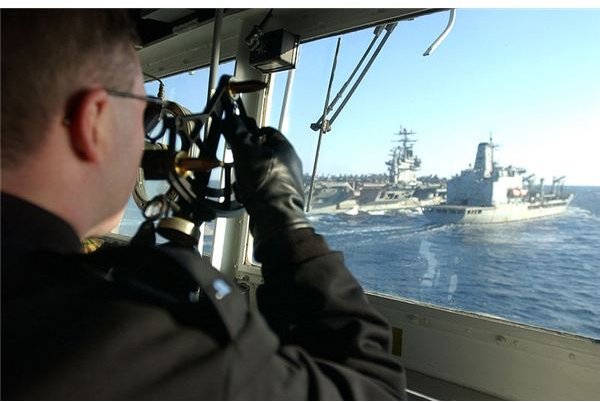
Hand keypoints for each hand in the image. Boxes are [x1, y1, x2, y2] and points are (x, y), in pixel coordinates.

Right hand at [223, 112, 310, 255]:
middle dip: (246, 154)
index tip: (236, 134)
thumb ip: (238, 133)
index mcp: (285, 148)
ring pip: (261, 171)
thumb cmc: (264, 181)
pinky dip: (251, 190)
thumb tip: (230, 117)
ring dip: (247, 173)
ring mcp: (287, 183)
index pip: (267, 131)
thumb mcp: (246, 151)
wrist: (275, 218)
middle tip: (235, 158)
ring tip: (238, 179)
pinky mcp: (280, 199)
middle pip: (263, 152)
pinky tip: (243, 194)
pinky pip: (262, 189)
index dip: (250, 130)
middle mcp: (290, 164)